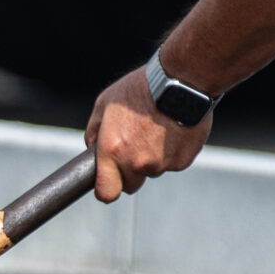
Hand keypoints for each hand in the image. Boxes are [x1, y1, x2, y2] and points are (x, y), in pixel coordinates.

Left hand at [84, 67, 211, 202]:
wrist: (181, 81)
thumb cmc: (142, 88)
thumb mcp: (104, 103)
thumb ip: (94, 131)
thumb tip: (91, 149)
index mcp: (112, 151)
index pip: (106, 193)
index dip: (106, 189)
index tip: (109, 183)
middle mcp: (136, 162)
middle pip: (131, 184)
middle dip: (131, 171)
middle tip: (136, 146)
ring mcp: (161, 164)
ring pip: (154, 171)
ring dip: (154, 158)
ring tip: (157, 130)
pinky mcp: (183, 160)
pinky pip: (174, 163)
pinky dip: (173, 152)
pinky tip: (173, 130)